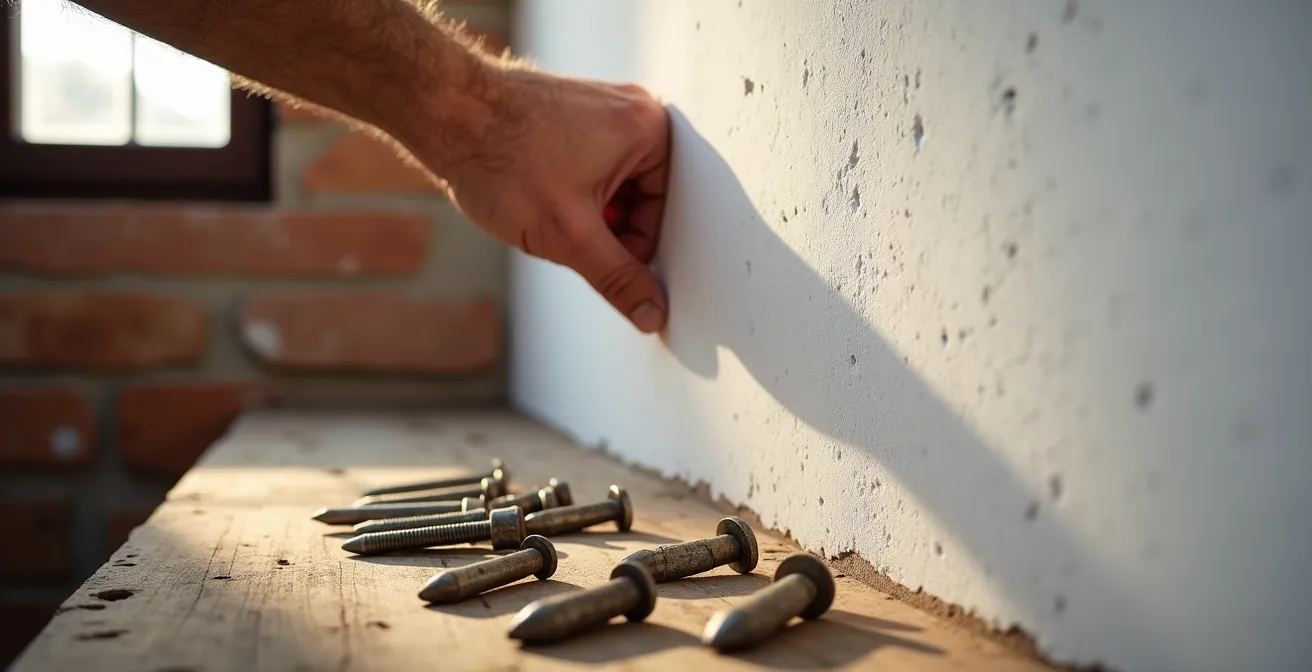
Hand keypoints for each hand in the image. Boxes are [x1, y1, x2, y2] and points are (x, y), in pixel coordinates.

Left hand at [436, 67, 670, 333]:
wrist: (442, 111)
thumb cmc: (500, 157)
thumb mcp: (569, 235)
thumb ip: (617, 279)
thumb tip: (652, 313)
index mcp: (650, 129)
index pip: (662, 214)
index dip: (630, 250)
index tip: (596, 261)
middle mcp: (631, 110)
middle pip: (638, 200)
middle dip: (602, 227)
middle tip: (561, 233)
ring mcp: (600, 108)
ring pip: (609, 188)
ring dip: (581, 212)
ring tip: (541, 210)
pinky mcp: (571, 113)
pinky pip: (587, 167)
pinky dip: (565, 191)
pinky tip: (532, 195)